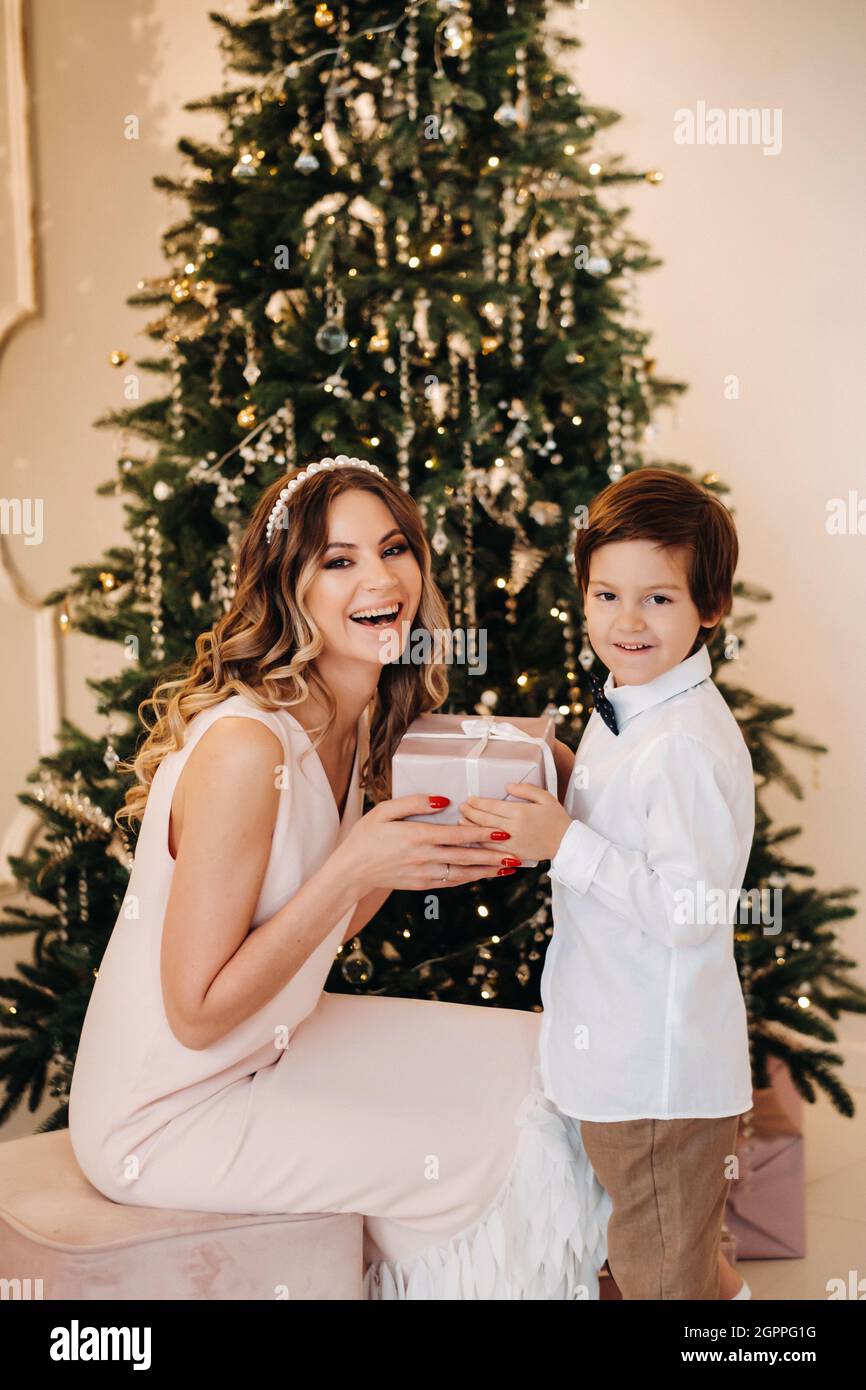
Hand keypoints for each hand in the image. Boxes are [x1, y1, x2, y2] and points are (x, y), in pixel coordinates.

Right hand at [335, 795, 521, 895]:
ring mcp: (425, 874)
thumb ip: (415, 803)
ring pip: (463, 873)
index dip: (482, 834)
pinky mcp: (422, 885)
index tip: (502, 832)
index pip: (457, 835)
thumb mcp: (385, 811)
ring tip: (508, 868)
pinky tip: (483, 875)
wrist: (351, 871)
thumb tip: (443, 801)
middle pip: (467, 857)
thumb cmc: (366, 837)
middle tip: (516, 855)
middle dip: (494, 856)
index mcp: (418, 837)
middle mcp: (425, 858)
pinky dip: (470, 878)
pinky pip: (452, 881)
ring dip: (487, 871)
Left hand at [459, 783, 572, 863]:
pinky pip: (492, 849)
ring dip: (470, 828)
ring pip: (485, 835)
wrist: (566, 843)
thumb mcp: (545, 797)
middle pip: (485, 820)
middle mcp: (513, 828)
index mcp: (520, 813)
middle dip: (470, 813)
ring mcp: (512, 843)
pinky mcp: (513, 854)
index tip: (470, 798)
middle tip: (462, 807)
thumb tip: (506, 786)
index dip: (478, 802)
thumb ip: (525, 789)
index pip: (492, 806)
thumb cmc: (556, 818)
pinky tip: (473, 837)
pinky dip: (480, 843)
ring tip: (461, 821)